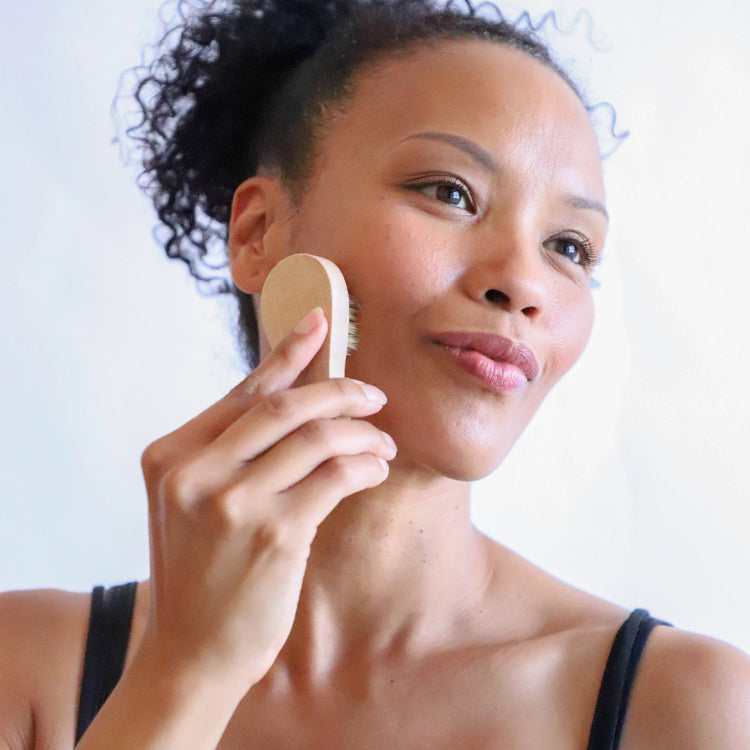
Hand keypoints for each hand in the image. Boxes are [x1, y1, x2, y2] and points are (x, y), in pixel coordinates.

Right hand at [137, 308, 395, 691]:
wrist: (192, 653)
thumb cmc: (201, 573)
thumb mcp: (192, 504)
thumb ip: (227, 452)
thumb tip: (293, 399)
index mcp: (169, 456)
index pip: (243, 390)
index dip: (288, 352)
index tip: (321, 322)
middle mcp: (194, 472)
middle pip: (283, 405)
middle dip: (340, 390)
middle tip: (373, 393)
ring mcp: (232, 502)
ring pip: (316, 436)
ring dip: (361, 431)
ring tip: (382, 439)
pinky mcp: (274, 534)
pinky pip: (335, 475)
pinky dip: (365, 463)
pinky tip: (376, 467)